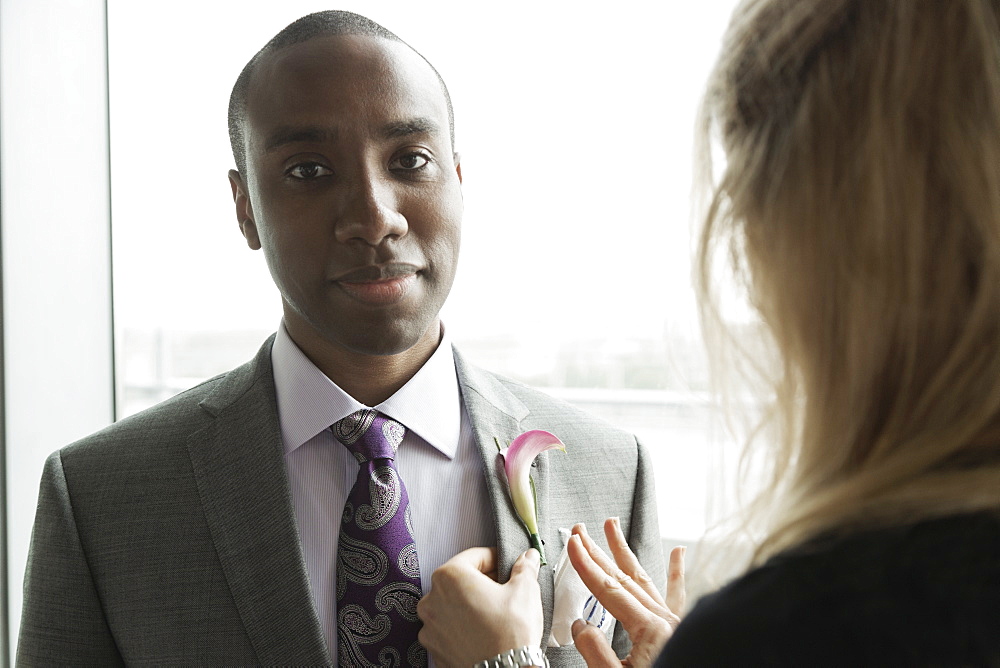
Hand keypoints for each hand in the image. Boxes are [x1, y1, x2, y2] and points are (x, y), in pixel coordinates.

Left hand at [417, 547, 543, 666]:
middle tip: (504, 589)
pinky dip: (463, 626)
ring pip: (452, 605)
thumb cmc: (510, 633)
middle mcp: (432, 599)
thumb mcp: (525, 591)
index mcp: (450, 576)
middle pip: (460, 581)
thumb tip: (527, 558)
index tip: (507, 565)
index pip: (474, 557)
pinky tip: (483, 631)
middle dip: (482, 582)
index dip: (495, 558)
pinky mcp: (434, 649)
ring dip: (470, 604)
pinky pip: (449, 628)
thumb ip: (524, 568)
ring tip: (495, 613)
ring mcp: (430, 627)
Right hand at [568, 518, 685, 666]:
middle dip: (598, 552)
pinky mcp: (682, 630)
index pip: (608, 589)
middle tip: (580, 530)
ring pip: (645, 579)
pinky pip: (679, 595)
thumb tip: (579, 625)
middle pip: (623, 577)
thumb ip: (596, 653)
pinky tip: (678, 552)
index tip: (571, 543)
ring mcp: (675, 623)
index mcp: (649, 630)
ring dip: (625, 553)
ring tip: (613, 526)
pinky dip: (677, 572)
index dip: (586, 565)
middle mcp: (664, 620)